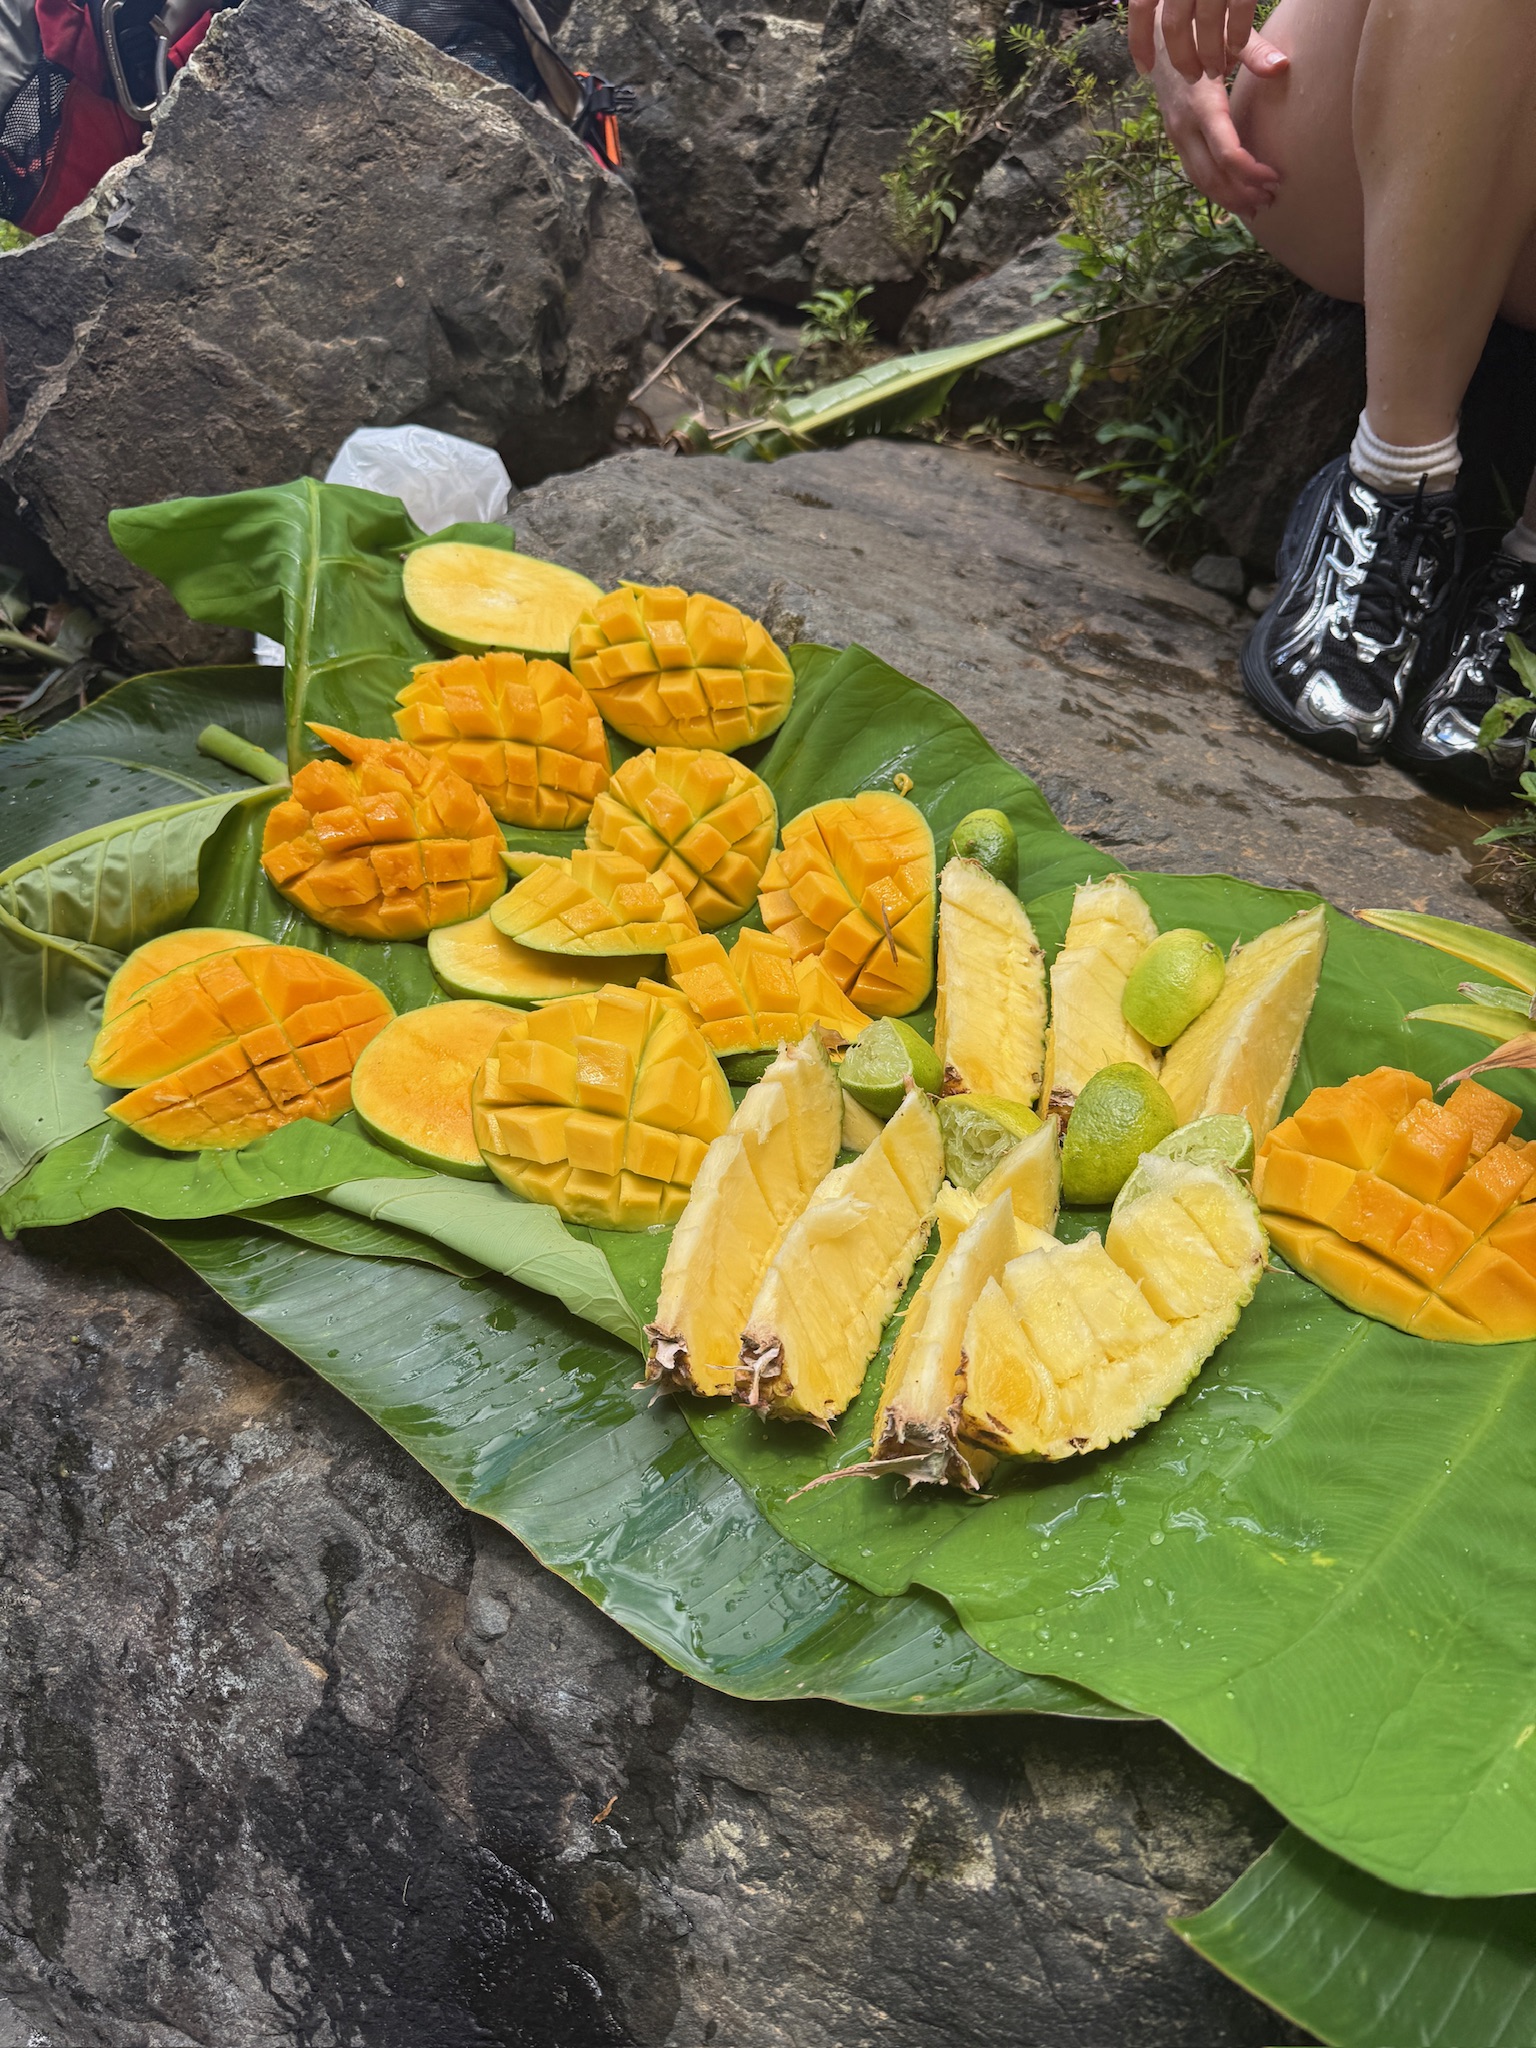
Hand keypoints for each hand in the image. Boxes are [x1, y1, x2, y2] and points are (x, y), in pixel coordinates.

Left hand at [1129, 0, 1288, 83]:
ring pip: (1206, 23)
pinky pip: (1239, 10)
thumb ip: (1171, 3)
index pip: (1141, 6)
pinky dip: (1238, 34)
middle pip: (1174, 25)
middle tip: (1192, 77)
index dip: (1140, 42)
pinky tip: (1236, 48)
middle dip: (1182, 59)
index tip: (1145, 69)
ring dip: (1210, 55)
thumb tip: (1143, 51)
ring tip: (1214, 69)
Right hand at [1142, 13, 1288, 218]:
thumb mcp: (1227, 37)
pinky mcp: (1177, 138)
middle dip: (1241, 194)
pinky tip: (1233, 195)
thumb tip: (1281, 66)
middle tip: (1270, 201)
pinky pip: (1195, 171)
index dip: (1251, 171)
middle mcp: (1184, 127)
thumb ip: (1255, 52)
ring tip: (1255, 208)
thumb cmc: (1199, 35)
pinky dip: (1215, 188)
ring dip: (1227, 198)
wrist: (1158, 38)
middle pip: (1212, 176)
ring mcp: (1176, 136)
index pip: (1225, 153)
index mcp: (1201, 105)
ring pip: (1200, 180)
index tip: (1274, 177)